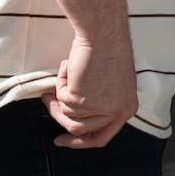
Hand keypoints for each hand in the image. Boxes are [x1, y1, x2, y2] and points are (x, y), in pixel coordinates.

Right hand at [46, 33, 137, 148]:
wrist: (103, 33)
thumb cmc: (107, 51)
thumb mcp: (112, 84)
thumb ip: (100, 103)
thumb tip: (73, 115)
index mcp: (127, 109)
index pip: (102, 137)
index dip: (80, 142)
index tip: (62, 139)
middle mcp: (116, 113)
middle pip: (79, 131)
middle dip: (60, 117)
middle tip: (47, 102)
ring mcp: (99, 108)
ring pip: (67, 114)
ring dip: (60, 94)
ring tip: (66, 72)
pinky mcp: (83, 100)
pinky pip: (61, 99)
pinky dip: (60, 82)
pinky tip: (70, 66)